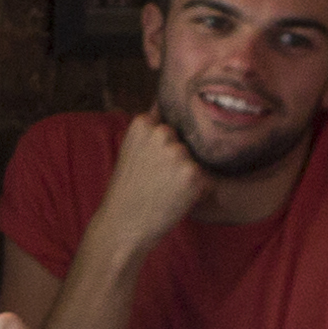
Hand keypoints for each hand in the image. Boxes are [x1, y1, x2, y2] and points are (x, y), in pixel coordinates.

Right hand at [96, 113, 210, 256]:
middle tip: (156, 178)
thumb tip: (163, 104)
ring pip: (195, 158)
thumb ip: (149, 129)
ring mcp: (179, 152)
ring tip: (165, 188)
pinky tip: (175, 198)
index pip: (168, 122)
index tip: (147, 162)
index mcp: (142, 123)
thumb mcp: (130, 150)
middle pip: (183, 139)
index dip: (161, 145)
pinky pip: (204, 177)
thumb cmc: (127, 189)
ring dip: (187, 173)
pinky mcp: (193, 173)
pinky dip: (196, 189)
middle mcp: (161, 133)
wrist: (123, 224)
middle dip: (176, 156)